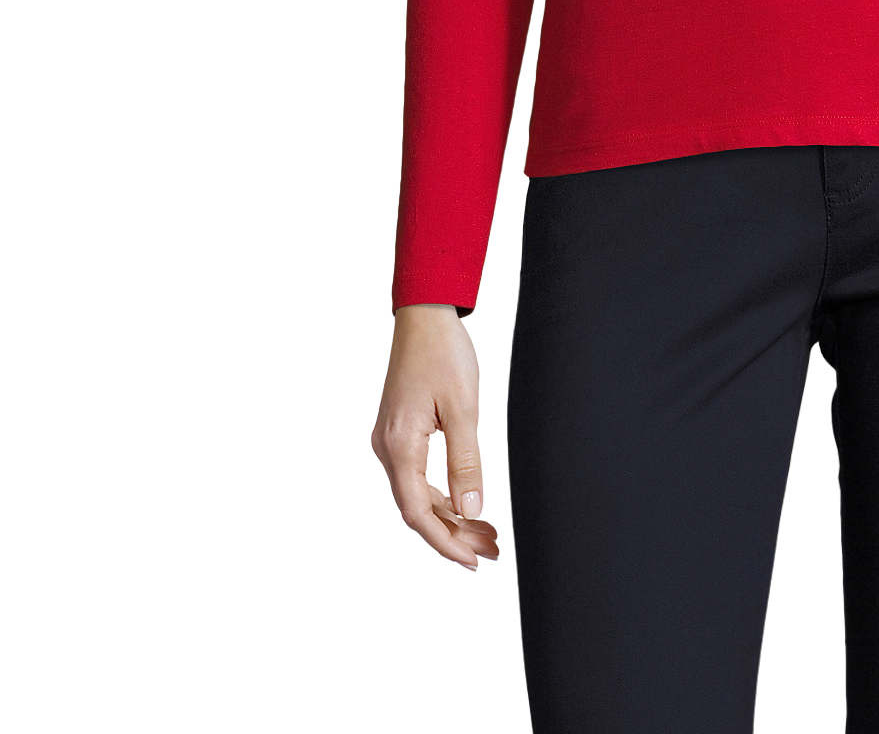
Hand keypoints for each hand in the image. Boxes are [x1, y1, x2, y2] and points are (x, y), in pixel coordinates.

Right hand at [371, 304, 498, 571]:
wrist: (425, 316)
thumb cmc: (444, 354)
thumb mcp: (463, 408)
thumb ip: (466, 462)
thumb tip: (471, 510)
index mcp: (399, 445)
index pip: (417, 512)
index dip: (444, 542)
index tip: (472, 562)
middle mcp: (387, 448)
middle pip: (417, 508)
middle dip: (454, 533)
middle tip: (491, 551)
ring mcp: (390, 441)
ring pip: (417, 494)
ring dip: (450, 516)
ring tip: (487, 534)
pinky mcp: (398, 433)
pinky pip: (417, 476)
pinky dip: (442, 494)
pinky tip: (466, 504)